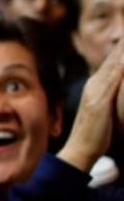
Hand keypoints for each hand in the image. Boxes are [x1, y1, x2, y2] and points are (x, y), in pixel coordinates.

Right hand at [60, 39, 123, 169]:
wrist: (80, 150)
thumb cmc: (95, 135)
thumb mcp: (104, 111)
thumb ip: (109, 98)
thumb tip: (114, 92)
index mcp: (97, 85)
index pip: (114, 60)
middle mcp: (95, 84)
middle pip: (115, 57)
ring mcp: (96, 91)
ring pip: (115, 64)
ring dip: (123, 51)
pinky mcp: (99, 100)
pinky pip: (113, 79)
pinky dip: (120, 66)